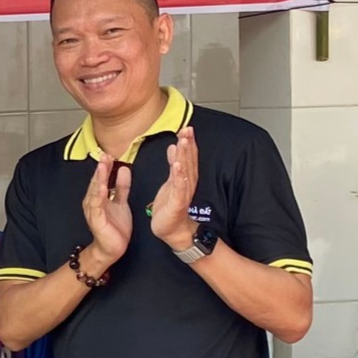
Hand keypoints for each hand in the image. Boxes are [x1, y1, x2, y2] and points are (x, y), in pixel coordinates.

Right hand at [80, 152, 132, 271]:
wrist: (111, 249)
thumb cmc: (115, 228)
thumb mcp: (121, 203)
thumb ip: (122, 187)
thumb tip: (124, 169)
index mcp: (99, 197)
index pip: (102, 178)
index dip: (106, 166)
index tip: (110, 154)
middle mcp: (93, 201)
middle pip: (97, 181)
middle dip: (101, 168)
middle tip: (105, 155)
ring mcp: (93, 210)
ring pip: (96, 190)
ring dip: (99, 178)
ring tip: (103, 165)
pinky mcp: (96, 219)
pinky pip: (97, 205)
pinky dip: (99, 194)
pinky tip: (103, 186)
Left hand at [149, 127, 200, 250]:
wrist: (171, 230)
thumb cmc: (170, 207)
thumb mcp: (170, 182)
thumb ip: (173, 164)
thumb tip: (174, 147)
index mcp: (183, 178)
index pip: (187, 158)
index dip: (188, 143)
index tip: (187, 128)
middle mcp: (186, 183)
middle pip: (188, 161)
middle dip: (188, 145)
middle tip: (188, 129)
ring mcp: (182, 193)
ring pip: (184, 171)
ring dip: (185, 156)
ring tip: (183, 142)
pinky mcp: (177, 203)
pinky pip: (178, 188)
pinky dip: (179, 176)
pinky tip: (177, 165)